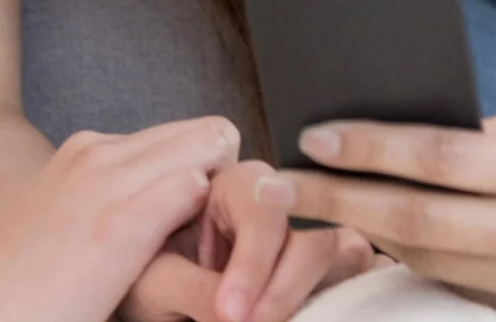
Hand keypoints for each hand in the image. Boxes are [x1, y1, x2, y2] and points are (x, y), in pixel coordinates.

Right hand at [0, 117, 242, 321]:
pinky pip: (198, 186)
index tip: (198, 229)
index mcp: (86, 151)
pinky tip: (198, 266)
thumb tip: (151, 215)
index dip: (203, 177)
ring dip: (224, 198)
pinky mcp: (121, 220)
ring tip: (210, 254)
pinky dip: (212, 224)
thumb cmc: (20, 290)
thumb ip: (105, 202)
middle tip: (215, 241)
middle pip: (207, 132)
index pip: (182, 136)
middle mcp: (99, 151)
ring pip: (213, 146)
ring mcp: (109, 180)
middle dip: (225, 179)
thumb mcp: (65, 223)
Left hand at [121, 159, 378, 321]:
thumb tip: (236, 315)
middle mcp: (278, 207)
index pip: (263, 207)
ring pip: (342, 253)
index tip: (230, 313)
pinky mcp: (324, 273)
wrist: (142, 299)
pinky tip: (320, 312)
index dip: (253, 262)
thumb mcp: (153, 283)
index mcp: (231, 187)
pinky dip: (342, 297)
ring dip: (313, 295)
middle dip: (283, 289)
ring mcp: (306, 239)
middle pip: (310, 233)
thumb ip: (189, 287)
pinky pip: (353, 275)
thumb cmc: (146, 279)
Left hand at [279, 112, 495, 321]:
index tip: (314, 138)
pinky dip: (420, 260)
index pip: (436, 160)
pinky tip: (383, 236)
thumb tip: (401, 142)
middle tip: (280, 183)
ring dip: (367, 233)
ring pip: (430, 260)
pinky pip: (462, 288)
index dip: (368, 150)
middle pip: (416, 220)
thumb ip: (486, 138)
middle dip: (339, 201)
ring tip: (319, 205)